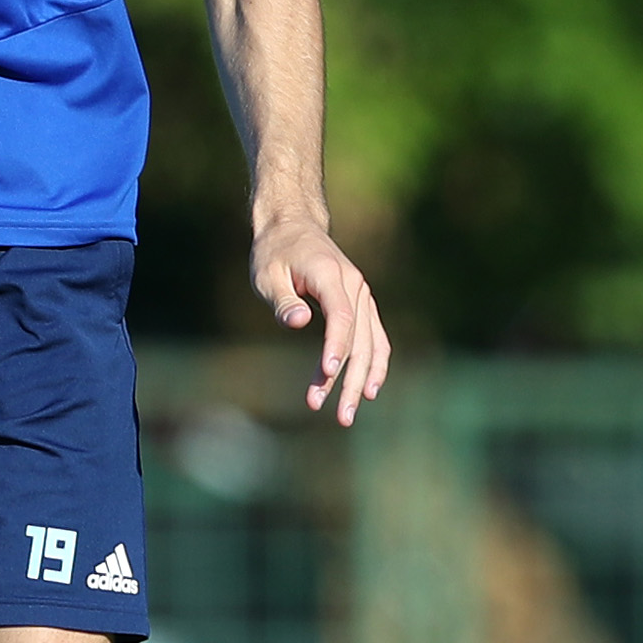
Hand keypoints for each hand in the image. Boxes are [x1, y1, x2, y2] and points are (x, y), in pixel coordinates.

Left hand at [252, 217, 391, 426]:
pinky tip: (368, 389)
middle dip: (350, 380)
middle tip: (340, 417)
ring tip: (348, 413)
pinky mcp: (361, 303)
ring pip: (371, 343)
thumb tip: (298, 322)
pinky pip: (375, 336)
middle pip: (360, 338)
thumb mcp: (266, 274)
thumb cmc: (274, 252)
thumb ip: (283, 300)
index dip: (337, 347)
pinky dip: (375, 363)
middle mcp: (354, 285)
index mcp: (331, 275)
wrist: (293, 226)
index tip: (328, 375)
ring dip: (362, 379)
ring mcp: (362, 294)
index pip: (341, 316)